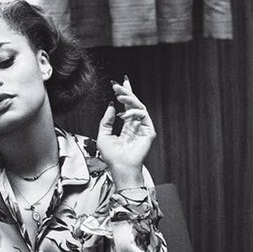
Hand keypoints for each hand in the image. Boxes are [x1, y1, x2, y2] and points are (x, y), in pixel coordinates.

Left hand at [96, 75, 155, 189]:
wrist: (120, 167)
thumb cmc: (112, 156)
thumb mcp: (103, 136)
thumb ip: (106, 121)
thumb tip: (111, 106)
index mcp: (127, 127)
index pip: (126, 107)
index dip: (123, 95)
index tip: (117, 84)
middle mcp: (136, 126)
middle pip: (133, 104)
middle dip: (126, 92)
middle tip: (117, 84)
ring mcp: (143, 128)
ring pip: (139, 106)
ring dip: (129, 98)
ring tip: (119, 95)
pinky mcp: (149, 131)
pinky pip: (142, 115)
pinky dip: (133, 112)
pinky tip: (124, 114)